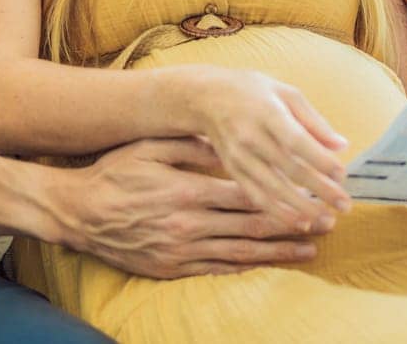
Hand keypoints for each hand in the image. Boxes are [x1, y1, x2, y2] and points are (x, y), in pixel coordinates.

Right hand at [53, 137, 327, 278]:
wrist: (79, 214)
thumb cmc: (112, 175)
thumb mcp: (147, 149)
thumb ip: (187, 146)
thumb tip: (222, 139)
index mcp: (188, 190)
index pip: (247, 193)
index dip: (283, 195)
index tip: (311, 193)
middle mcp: (191, 223)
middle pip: (252, 224)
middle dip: (293, 224)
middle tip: (327, 223)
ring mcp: (183, 249)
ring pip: (243, 251)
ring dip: (279, 250)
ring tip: (311, 248)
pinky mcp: (174, 267)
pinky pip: (219, 268)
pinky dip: (248, 266)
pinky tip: (268, 263)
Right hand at [190, 68, 351, 225]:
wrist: (205, 97)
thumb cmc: (252, 91)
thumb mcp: (285, 93)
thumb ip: (314, 121)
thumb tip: (342, 146)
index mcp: (267, 112)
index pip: (297, 140)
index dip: (320, 160)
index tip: (342, 175)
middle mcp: (251, 136)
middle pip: (288, 168)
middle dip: (319, 189)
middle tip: (345, 205)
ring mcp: (239, 156)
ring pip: (272, 188)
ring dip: (301, 207)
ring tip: (326, 220)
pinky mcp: (232, 170)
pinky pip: (255, 196)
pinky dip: (277, 212)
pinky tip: (299, 222)